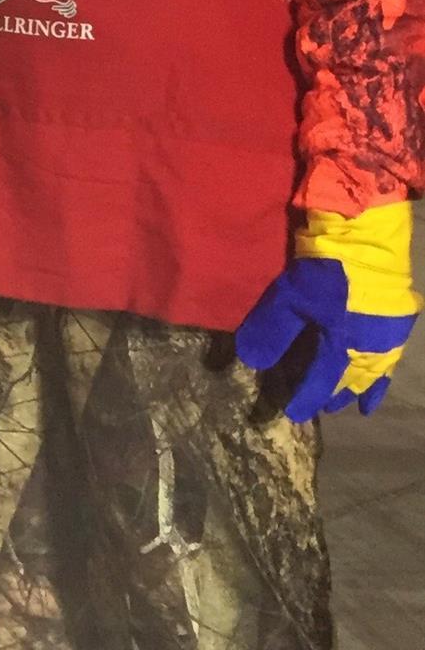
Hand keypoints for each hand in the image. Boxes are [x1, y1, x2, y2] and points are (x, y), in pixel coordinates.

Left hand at [234, 202, 416, 420]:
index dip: (307, 399)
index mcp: (342, 344)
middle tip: (325, 407)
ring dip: (364, 388)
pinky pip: (393, 356)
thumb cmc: (325, 268)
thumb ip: (271, 331)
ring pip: (376, 372)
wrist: (366, 234)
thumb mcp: (289, 298)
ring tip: (358, 404)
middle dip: (337, 395)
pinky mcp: (399, 318)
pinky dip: (385, 372)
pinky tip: (382, 374)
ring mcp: (389, 334)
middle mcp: (370, 346)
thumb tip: (250, 362)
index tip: (293, 415)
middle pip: (351, 380)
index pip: (321, 381)